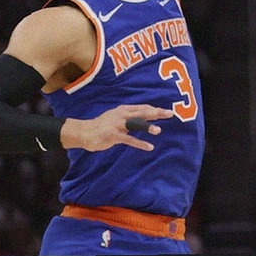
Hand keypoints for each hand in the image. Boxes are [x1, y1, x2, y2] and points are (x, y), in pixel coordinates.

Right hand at [60, 104, 174, 151]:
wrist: (86, 132)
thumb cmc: (102, 125)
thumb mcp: (116, 116)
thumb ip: (129, 116)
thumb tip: (142, 116)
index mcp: (124, 109)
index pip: (143, 107)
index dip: (155, 109)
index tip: (167, 111)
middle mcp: (122, 114)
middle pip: (142, 112)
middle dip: (157, 113)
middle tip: (170, 114)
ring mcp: (118, 124)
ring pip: (136, 124)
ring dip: (148, 127)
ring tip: (159, 130)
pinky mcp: (114, 135)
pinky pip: (129, 140)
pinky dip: (140, 143)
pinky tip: (149, 147)